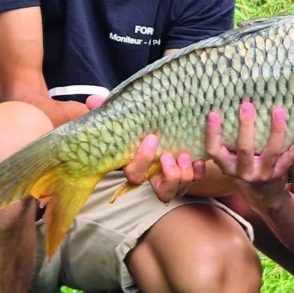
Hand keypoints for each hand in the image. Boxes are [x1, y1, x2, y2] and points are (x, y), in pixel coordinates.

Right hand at [86, 94, 205, 202]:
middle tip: (170, 155)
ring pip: (180, 189)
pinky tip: (201, 159)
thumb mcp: (124, 116)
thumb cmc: (139, 125)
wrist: (162, 126)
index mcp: (137, 166)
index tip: (151, 138)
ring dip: (185, 174)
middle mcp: (155, 177)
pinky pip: (195, 180)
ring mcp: (173, 178)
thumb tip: (92, 100)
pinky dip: (199, 172)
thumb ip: (108, 110)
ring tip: (186, 155)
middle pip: (161, 192)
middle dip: (170, 175)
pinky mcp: (188, 174)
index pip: (135, 175)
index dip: (143, 161)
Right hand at [205, 102, 293, 206]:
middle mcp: (244, 172)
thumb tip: (228, 106)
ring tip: (278, 110)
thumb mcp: (232, 161)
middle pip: (244, 148)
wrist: (264, 197)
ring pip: (271, 151)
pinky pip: (290, 158)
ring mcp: (263, 174)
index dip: (212, 133)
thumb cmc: (245, 170)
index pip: (214, 151)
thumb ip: (229, 143)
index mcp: (228, 166)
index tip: (213, 113)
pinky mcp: (280, 174)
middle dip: (246, 126)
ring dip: (276, 130)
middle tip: (246, 105)